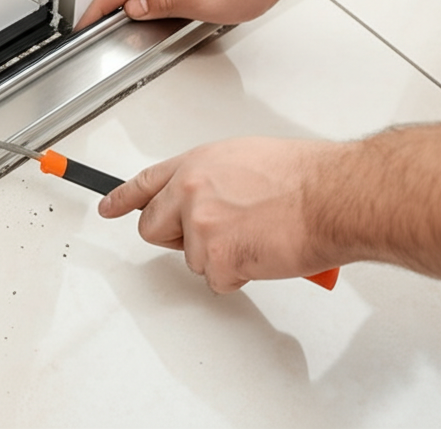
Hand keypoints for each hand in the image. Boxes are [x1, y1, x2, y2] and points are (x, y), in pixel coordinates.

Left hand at [98, 137, 342, 292]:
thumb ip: (212, 179)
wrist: (332, 197)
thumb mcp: (245, 159)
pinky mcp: (215, 258)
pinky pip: (217, 280)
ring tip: (256, 236)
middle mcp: (189, 192)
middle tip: (216, 236)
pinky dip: (240, 275)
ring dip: (220, 257)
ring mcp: (199, 226)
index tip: (108, 208)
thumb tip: (207, 197)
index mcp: (195, 165)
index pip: (144, 183)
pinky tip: (262, 252)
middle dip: (177, 238)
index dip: (122, 199)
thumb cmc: (303, 178)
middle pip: (153, 228)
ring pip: (191, 259)